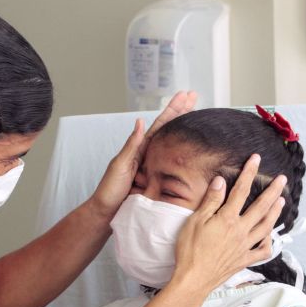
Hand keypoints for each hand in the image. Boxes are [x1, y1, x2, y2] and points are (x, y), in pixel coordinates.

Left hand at [89, 91, 197, 217]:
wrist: (108, 211)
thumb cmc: (110, 189)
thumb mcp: (120, 164)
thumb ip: (132, 145)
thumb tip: (140, 121)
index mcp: (140, 148)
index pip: (159, 124)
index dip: (172, 110)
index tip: (184, 95)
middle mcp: (150, 155)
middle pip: (169, 129)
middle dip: (181, 112)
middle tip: (193, 96)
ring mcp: (156, 167)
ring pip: (173, 144)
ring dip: (184, 129)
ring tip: (197, 112)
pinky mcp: (160, 180)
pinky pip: (174, 164)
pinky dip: (184, 154)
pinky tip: (193, 147)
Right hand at [169, 154, 286, 290]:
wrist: (193, 279)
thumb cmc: (190, 251)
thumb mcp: (195, 221)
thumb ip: (211, 201)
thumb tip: (221, 182)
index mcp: (227, 219)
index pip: (241, 191)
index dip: (249, 173)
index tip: (256, 159)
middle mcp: (240, 231)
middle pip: (261, 207)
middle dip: (272, 191)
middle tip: (282, 179)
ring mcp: (244, 246)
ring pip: (266, 226)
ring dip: (275, 212)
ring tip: (282, 201)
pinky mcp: (244, 259)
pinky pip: (262, 251)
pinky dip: (269, 243)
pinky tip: (270, 237)